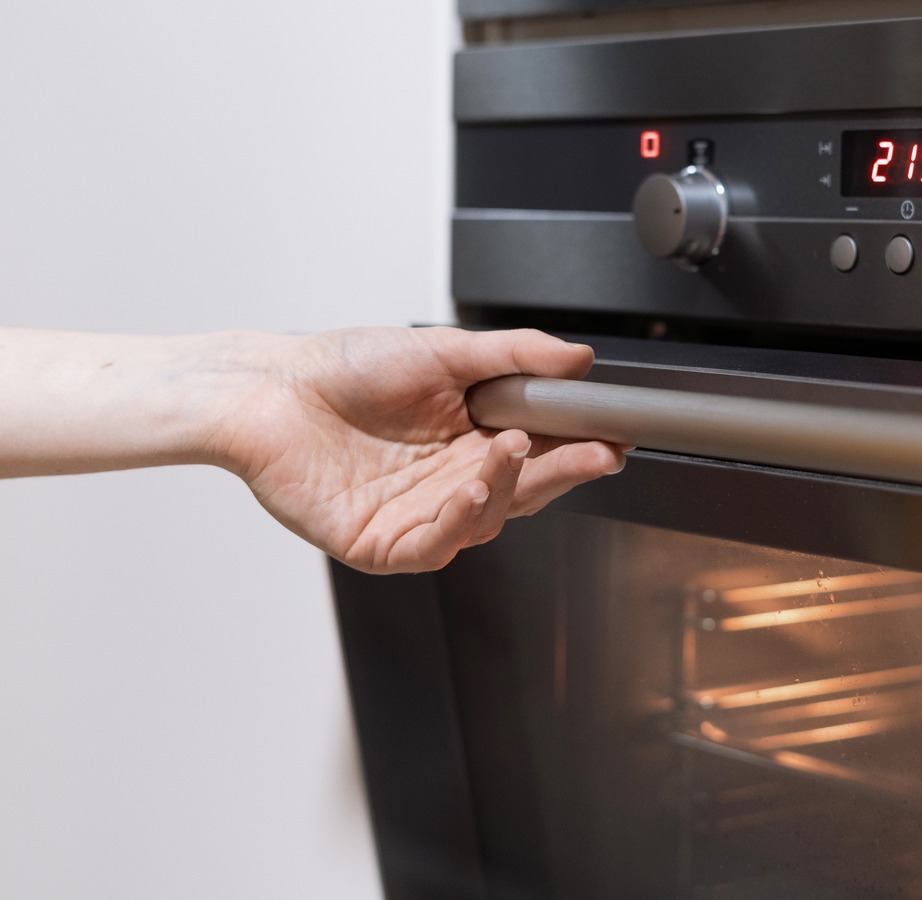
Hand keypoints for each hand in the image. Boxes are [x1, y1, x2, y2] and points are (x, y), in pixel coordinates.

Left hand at [218, 327, 625, 573]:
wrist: (268, 389)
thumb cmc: (343, 367)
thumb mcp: (443, 351)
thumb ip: (514, 356)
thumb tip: (577, 360)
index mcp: (471, 440)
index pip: (541, 452)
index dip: (578, 447)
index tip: (612, 434)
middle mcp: (450, 483)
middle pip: (523, 491)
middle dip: (563, 472)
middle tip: (595, 451)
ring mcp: (417, 516)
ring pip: (485, 521)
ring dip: (509, 488)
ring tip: (515, 448)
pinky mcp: (380, 544)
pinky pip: (433, 546)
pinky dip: (459, 521)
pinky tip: (474, 489)